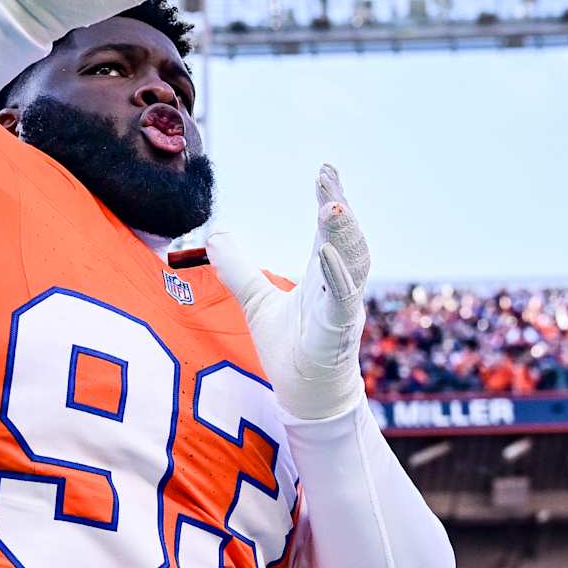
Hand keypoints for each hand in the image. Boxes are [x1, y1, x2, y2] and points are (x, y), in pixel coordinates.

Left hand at [207, 165, 371, 421]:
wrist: (306, 397)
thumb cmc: (291, 348)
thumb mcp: (257, 301)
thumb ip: (239, 268)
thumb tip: (215, 233)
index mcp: (324, 275)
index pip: (329, 230)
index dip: (329, 198)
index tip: (326, 169)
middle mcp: (339, 286)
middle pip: (346, 240)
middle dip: (339, 209)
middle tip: (328, 179)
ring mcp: (342, 308)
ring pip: (353, 265)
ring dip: (344, 235)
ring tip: (333, 206)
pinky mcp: (338, 333)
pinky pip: (341, 301)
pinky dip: (337, 276)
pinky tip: (327, 254)